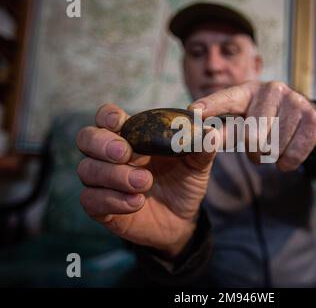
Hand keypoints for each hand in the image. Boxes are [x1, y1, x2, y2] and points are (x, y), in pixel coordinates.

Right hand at [76, 104, 216, 256]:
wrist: (183, 219)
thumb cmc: (184, 183)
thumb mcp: (196, 164)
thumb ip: (201, 147)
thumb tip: (209, 132)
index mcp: (131, 137)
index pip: (106, 118)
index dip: (107, 116)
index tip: (118, 122)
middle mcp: (110, 156)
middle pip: (86, 139)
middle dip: (103, 143)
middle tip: (126, 153)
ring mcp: (103, 181)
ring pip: (87, 170)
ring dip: (115, 175)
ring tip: (144, 183)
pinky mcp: (101, 207)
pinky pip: (90, 200)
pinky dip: (113, 200)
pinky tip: (137, 202)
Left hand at [189, 81, 315, 170]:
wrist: (306, 118)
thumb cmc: (266, 120)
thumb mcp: (244, 121)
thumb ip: (223, 131)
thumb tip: (203, 139)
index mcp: (248, 90)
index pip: (227, 99)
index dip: (210, 105)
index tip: (193, 112)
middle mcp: (271, 89)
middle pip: (252, 135)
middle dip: (253, 151)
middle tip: (257, 151)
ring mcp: (295, 101)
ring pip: (274, 147)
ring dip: (271, 156)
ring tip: (274, 148)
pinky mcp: (313, 117)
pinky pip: (294, 153)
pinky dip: (288, 162)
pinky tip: (287, 155)